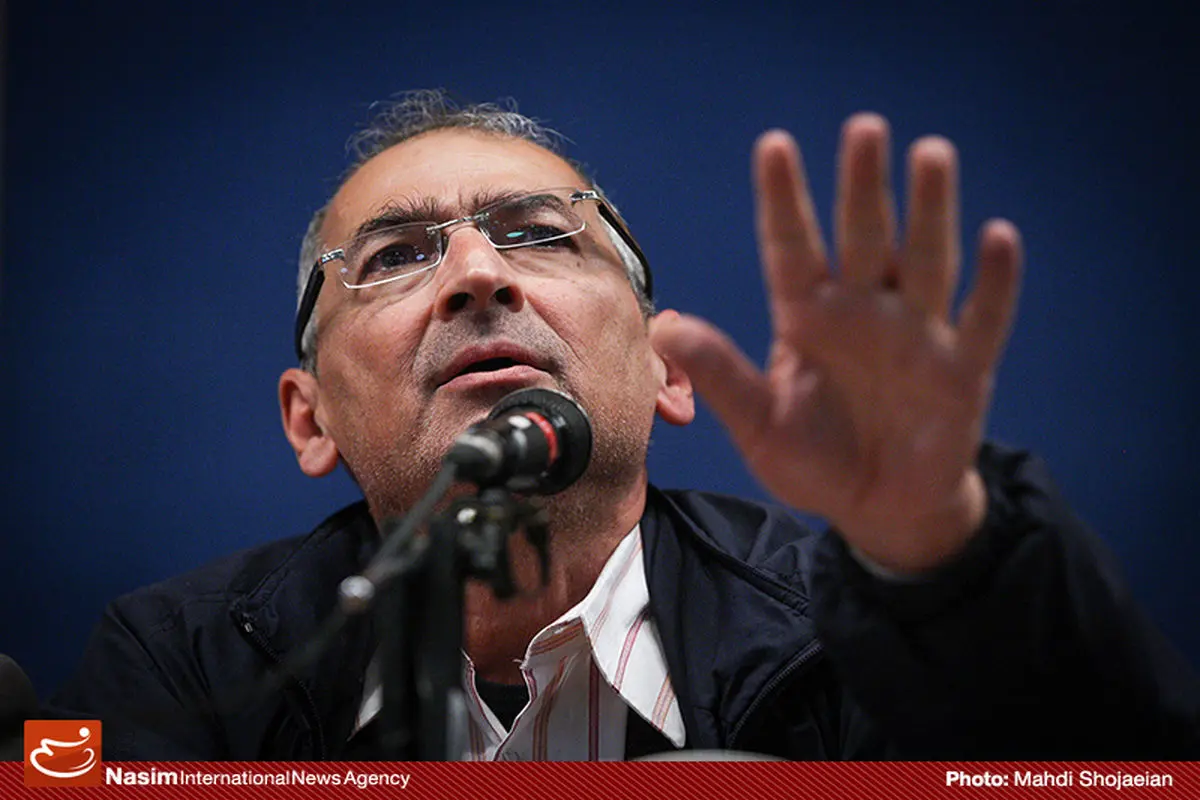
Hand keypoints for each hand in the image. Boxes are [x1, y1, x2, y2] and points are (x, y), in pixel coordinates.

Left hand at [653, 114, 1022, 572]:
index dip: (784, 199)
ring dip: (930, 212)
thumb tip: (665, 328)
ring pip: (924, 263)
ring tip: (931, 153)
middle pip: (864, 238)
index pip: (792, 246)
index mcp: (808, 318)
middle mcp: (863, 313)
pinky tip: (998, 237)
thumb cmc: (816, 461)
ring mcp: (917, 336)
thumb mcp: (758, 424)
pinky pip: (982, 320)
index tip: (774, 146)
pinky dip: (993, 283)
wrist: (879, 509)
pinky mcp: (963, 371)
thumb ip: (719, 376)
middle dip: (862, 186)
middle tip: (863, 128)